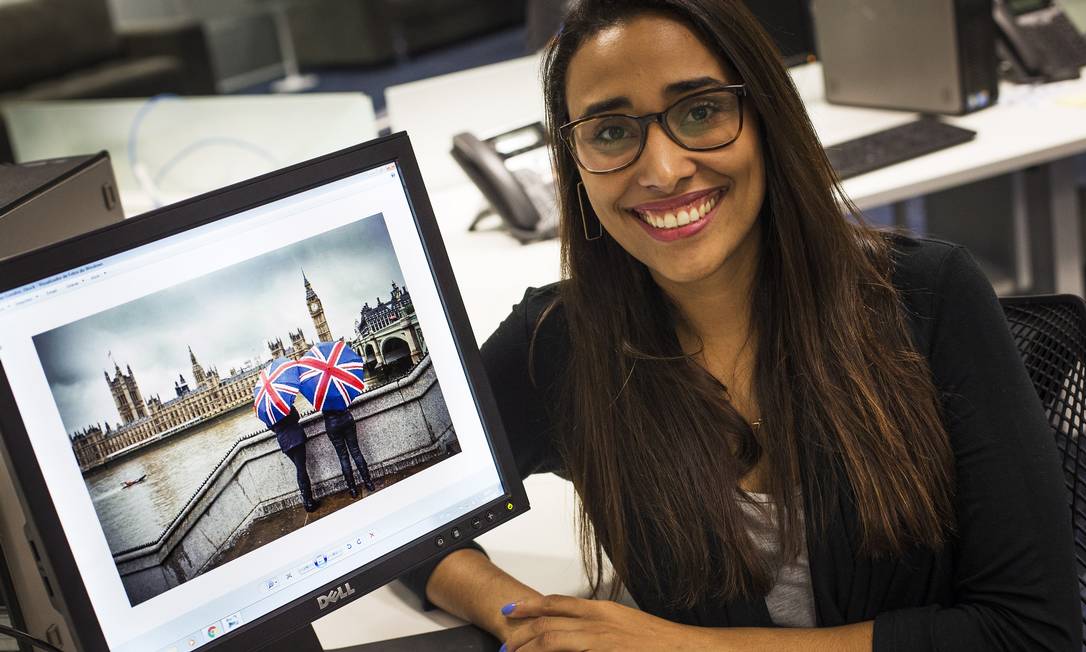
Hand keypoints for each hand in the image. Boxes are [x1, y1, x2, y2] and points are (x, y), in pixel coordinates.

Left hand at [499, 593, 717, 650]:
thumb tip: (581, 634)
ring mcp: (601, 638)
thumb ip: (600, 628)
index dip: (531, 605)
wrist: (687, 650)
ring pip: (552, 639)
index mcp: (603, 610)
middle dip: (521, 632)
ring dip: (528, 648)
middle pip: (548, 621)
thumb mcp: (625, 627)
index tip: (512, 610)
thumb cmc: (659, 643)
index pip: (558, 602)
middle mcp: (598, 620)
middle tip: (504, 643)